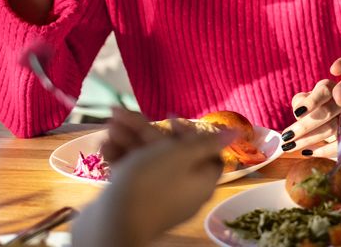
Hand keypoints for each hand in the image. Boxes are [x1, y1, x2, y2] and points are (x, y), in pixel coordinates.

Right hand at [74, 111, 227, 244]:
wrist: (111, 225)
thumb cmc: (150, 184)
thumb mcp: (181, 155)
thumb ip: (206, 142)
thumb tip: (235, 133)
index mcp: (202, 180)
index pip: (205, 152)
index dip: (190, 133)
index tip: (169, 119)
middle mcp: (183, 190)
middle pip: (170, 152)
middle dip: (145, 131)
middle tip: (122, 115)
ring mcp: (157, 197)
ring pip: (147, 161)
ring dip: (129, 140)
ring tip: (109, 126)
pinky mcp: (135, 201)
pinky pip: (133, 175)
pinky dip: (121, 159)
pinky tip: (105, 148)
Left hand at [285, 79, 340, 157]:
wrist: (331, 118)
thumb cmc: (314, 108)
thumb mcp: (304, 100)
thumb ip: (300, 102)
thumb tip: (299, 113)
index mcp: (331, 88)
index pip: (324, 91)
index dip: (311, 102)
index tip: (296, 112)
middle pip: (327, 112)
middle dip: (304, 126)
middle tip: (286, 137)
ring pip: (332, 129)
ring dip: (309, 140)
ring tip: (290, 146)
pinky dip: (323, 151)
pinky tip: (307, 152)